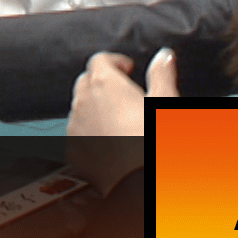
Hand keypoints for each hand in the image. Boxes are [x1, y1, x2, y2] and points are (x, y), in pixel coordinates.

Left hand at [67, 48, 177, 192]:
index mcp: (104, 84)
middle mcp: (83, 102)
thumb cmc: (151, 140)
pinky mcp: (74, 149)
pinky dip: (91, 132)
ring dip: (96, 108)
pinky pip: (78, 133)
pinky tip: (111, 141)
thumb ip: (161, 74)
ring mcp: (75, 126)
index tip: (128, 69)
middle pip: (86, 81)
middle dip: (103, 82)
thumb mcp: (164, 101)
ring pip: (80, 108)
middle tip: (124, 92)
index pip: (99, 60)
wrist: (136, 180)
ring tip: (120, 119)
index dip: (115, 62)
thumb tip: (164, 56)